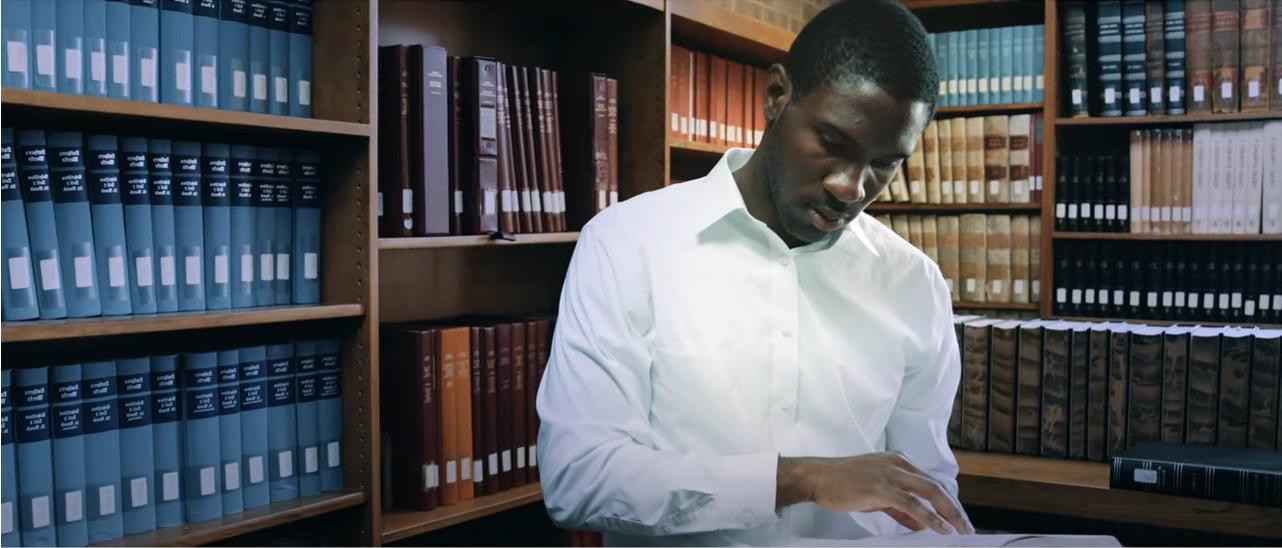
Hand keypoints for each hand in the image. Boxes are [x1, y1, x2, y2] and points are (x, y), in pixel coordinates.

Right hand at [777, 453, 973, 534]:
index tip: (958, 518)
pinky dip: (930, 518)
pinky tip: (941, 529)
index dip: (947, 501)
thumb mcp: (876, 495)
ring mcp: (890, 474)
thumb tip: (919, 524)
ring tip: (961, 530)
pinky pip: (913, 504)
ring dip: (949, 513)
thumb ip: (899, 508)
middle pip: (936, 486)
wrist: (818, 478)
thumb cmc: (843, 484)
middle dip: (954, 508)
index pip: (930, 481)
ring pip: (930, 493)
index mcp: (898, 461)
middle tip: (967, 527)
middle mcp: (898, 464)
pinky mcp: (882, 488)